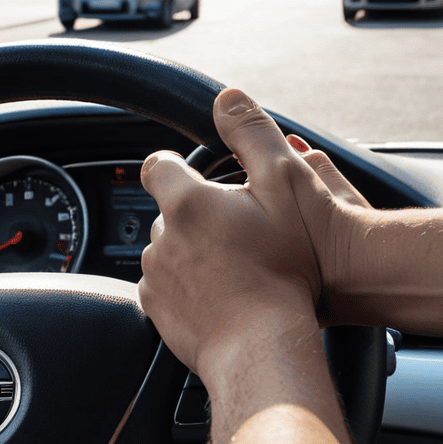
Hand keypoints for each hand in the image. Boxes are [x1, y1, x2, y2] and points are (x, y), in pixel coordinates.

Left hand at [137, 88, 369, 388]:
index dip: (177, 165)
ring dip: (193, 252)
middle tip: (238, 231)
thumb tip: (227, 97)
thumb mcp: (284, 184)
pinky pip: (168, 287)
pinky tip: (223, 295)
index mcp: (187, 202)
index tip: (193, 173)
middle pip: (169, 211)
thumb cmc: (285, 269)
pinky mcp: (158, 311)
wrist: (266, 346)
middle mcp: (162, 237)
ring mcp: (157, 277)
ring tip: (236, 268)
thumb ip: (252, 134)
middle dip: (196, 215)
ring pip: (168, 250)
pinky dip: (189, 287)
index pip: (160, 165)